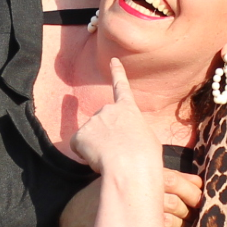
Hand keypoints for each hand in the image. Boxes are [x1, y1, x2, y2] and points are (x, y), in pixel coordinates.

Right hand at [63, 171, 203, 226]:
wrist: (75, 223)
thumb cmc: (106, 197)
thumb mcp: (128, 179)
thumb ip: (163, 178)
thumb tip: (197, 181)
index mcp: (134, 177)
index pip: (172, 180)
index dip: (190, 188)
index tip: (198, 195)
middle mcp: (132, 196)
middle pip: (174, 202)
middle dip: (187, 209)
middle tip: (193, 213)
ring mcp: (131, 218)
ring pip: (170, 222)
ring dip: (182, 226)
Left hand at [69, 60, 163, 176]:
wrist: (130, 166)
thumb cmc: (145, 157)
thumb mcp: (147, 139)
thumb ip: (133, 132)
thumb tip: (123, 140)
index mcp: (128, 109)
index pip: (122, 87)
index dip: (118, 73)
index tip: (113, 60)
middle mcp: (108, 109)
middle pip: (102, 123)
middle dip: (105, 137)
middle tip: (118, 154)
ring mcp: (92, 121)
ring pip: (90, 137)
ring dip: (97, 148)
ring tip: (111, 158)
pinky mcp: (79, 135)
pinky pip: (79, 147)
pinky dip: (85, 155)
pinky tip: (98, 160)